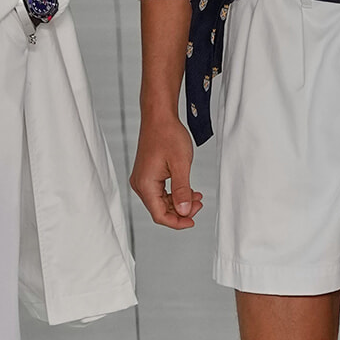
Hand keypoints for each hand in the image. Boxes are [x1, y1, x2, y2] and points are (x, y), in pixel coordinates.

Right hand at [130, 114, 202, 229]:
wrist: (159, 117)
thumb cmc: (168, 135)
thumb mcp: (181, 165)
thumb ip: (182, 191)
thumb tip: (184, 212)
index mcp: (145, 184)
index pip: (159, 215)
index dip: (177, 222)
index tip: (193, 220)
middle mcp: (140, 184)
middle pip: (159, 210)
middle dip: (181, 211)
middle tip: (199, 203)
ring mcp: (142, 179)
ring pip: (160, 202)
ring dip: (179, 202)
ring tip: (197, 196)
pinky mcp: (147, 174)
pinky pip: (159, 192)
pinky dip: (174, 194)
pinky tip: (188, 190)